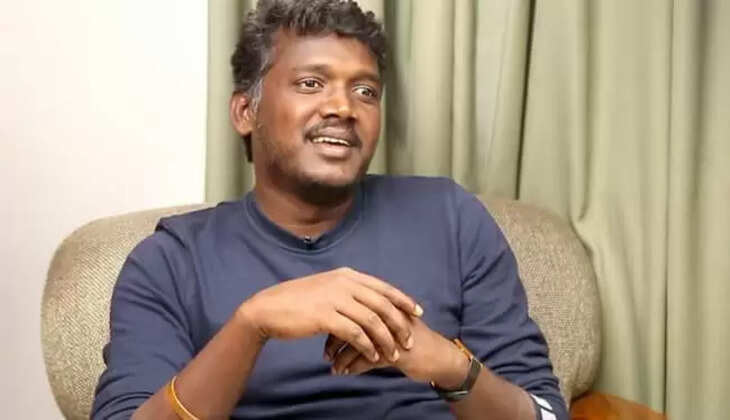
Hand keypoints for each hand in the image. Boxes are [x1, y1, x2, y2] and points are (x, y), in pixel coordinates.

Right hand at [237, 267, 422, 363]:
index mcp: (346, 275)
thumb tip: (367, 298)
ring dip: (386, 339)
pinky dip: (367, 346)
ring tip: (392, 354)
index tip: (418, 312)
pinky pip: (356, 334)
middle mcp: (344, 283)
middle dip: (400, 323)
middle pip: (383, 304)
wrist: (269, 308)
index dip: (403, 300)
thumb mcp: (325, 287)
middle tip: (408, 340)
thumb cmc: (297, 301)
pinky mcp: (325, 317)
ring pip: (372, 321)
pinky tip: (372, 356)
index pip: (383, 287)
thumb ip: (347, 289)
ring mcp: (335, 299)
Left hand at [326, 316, 470, 387]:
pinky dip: (353, 366)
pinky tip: (344, 372)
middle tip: (325, 353)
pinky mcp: (396, 351)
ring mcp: (391, 332)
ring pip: (357, 342)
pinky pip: (367, 359)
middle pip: (351, 323)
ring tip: (333, 366)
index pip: (352, 306)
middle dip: (335, 339)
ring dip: (342, 356)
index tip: (325, 334)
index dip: (336, 320)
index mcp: (384, 303)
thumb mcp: (391, 323)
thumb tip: (344, 320)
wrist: (438, 355)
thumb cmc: (410, 338)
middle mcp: (387, 314)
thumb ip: (371, 318)